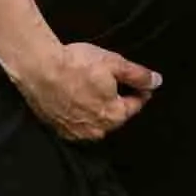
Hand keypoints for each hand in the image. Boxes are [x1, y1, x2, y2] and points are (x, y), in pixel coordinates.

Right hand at [18, 41, 159, 141]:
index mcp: (114, 115)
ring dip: (97, 108)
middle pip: (115, 115)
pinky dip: (79, 113)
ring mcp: (76, 132)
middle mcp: (97, 130)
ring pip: (95, 121)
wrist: (39, 68)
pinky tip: (74, 97)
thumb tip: (157, 82)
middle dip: (117, 100)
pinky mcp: (58, 128)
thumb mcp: (114, 63)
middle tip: (112, 82)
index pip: (135, 105)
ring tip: (91, 88)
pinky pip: (76, 123)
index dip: (140, 91)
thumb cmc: (77, 64)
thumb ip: (138, 75)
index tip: (139, 83)